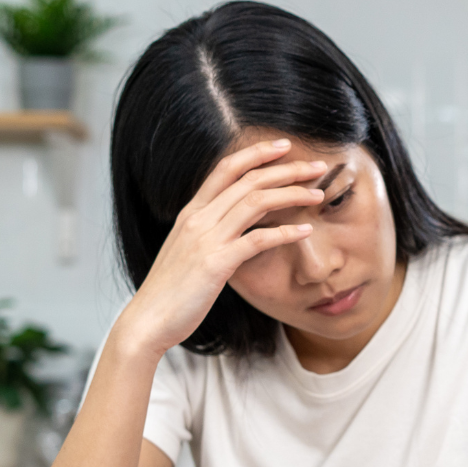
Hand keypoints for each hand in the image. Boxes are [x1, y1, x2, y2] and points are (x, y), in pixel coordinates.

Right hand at [116, 139, 324, 357]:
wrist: (148, 320)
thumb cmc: (171, 290)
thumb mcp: (187, 249)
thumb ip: (208, 230)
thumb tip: (234, 222)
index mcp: (191, 212)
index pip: (226, 168)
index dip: (256, 153)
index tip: (283, 146)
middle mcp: (198, 219)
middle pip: (249, 180)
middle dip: (287, 169)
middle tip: (317, 166)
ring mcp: (206, 239)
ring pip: (256, 202)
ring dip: (293, 194)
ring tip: (319, 194)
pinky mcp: (216, 263)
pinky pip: (258, 239)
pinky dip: (286, 232)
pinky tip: (306, 231)